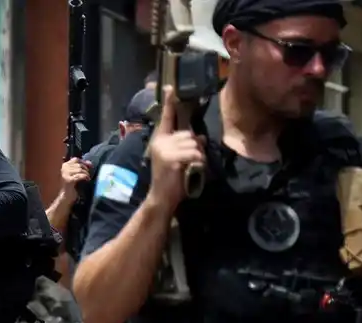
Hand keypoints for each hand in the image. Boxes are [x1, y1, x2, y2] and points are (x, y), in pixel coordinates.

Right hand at [60, 157, 90, 200]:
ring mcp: (65, 174)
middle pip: (79, 165)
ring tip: (87, 178)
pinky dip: (85, 177)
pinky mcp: (68, 180)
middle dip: (86, 170)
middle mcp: (64, 168)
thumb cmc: (72, 185)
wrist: (66, 196)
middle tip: (88, 175)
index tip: (90, 166)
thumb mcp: (76, 174)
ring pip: (80, 170)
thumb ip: (81, 167)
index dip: (84, 162)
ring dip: (86, 174)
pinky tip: (87, 180)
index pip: (76, 159)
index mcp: (64, 165)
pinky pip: (80, 175)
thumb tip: (90, 163)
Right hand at [147, 87, 204, 209]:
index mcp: (159, 140)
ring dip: (198, 156)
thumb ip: (186, 145)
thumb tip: (202, 138)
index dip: (168, 103)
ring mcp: (164, 150)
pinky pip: (194, 154)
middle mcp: (160, 142)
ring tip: (190, 167)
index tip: (170, 87)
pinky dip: (198, 162)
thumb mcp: (178, 158)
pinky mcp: (171, 159)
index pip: (165, 118)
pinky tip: (191, 170)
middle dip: (195, 147)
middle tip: (190, 161)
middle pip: (189, 134)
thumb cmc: (171, 178)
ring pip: (194, 144)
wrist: (161, 196)